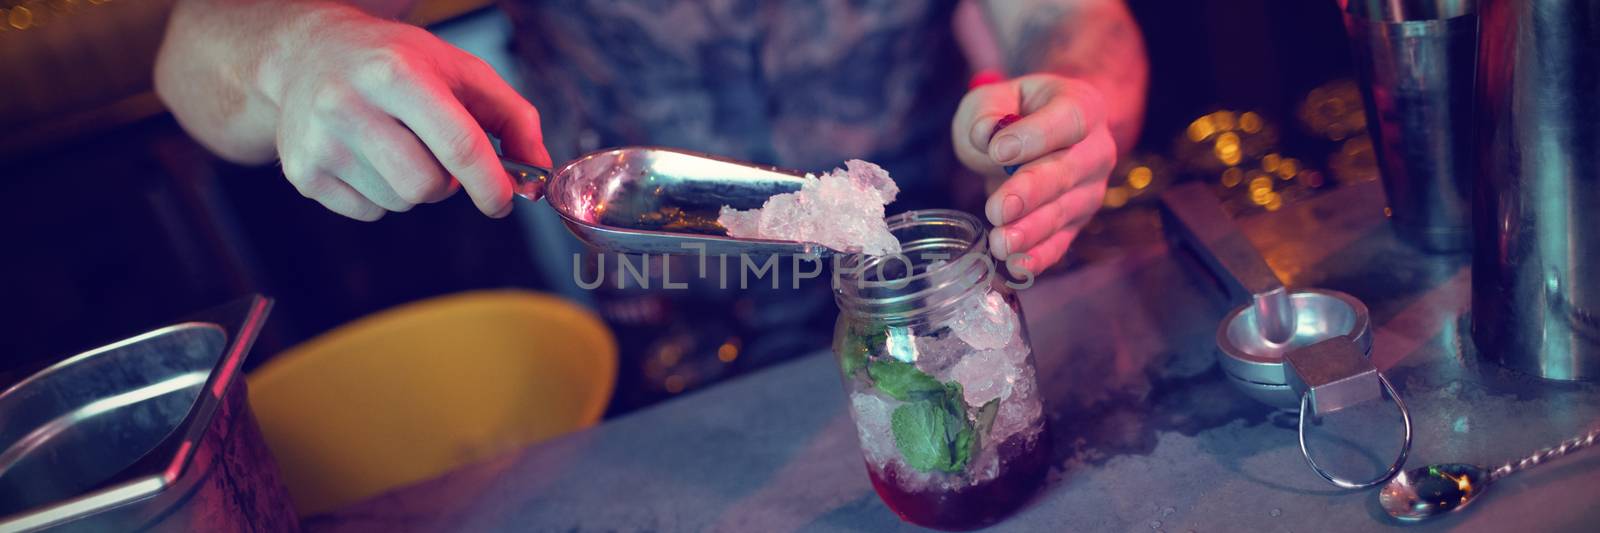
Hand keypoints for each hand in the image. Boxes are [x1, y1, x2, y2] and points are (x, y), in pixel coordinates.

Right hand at [262, 8, 549, 219]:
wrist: (308, 53)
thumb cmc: (396, 62)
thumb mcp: (459, 69)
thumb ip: (512, 117)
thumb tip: (538, 173)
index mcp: (395, 73)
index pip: (457, 144)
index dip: (489, 183)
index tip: (503, 201)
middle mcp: (349, 105)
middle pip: (426, 186)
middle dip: (448, 182)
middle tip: (437, 154)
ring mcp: (319, 142)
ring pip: (399, 203)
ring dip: (414, 187)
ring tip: (397, 146)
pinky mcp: (302, 172)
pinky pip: (369, 213)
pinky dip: (382, 195)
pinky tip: (368, 156)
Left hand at [952, 74, 1115, 276]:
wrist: (1037, 137)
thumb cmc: (1015, 114)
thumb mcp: (995, 99)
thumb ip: (987, 113)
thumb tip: (986, 136)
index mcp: (1082, 106)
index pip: (1069, 119)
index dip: (1036, 136)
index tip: (999, 151)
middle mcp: (1096, 149)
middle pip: (1068, 171)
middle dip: (1031, 191)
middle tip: (999, 208)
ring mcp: (1091, 189)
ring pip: (1064, 211)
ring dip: (1031, 230)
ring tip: (1001, 243)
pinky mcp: (1077, 221)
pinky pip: (1062, 241)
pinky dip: (1040, 256)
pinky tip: (1019, 266)